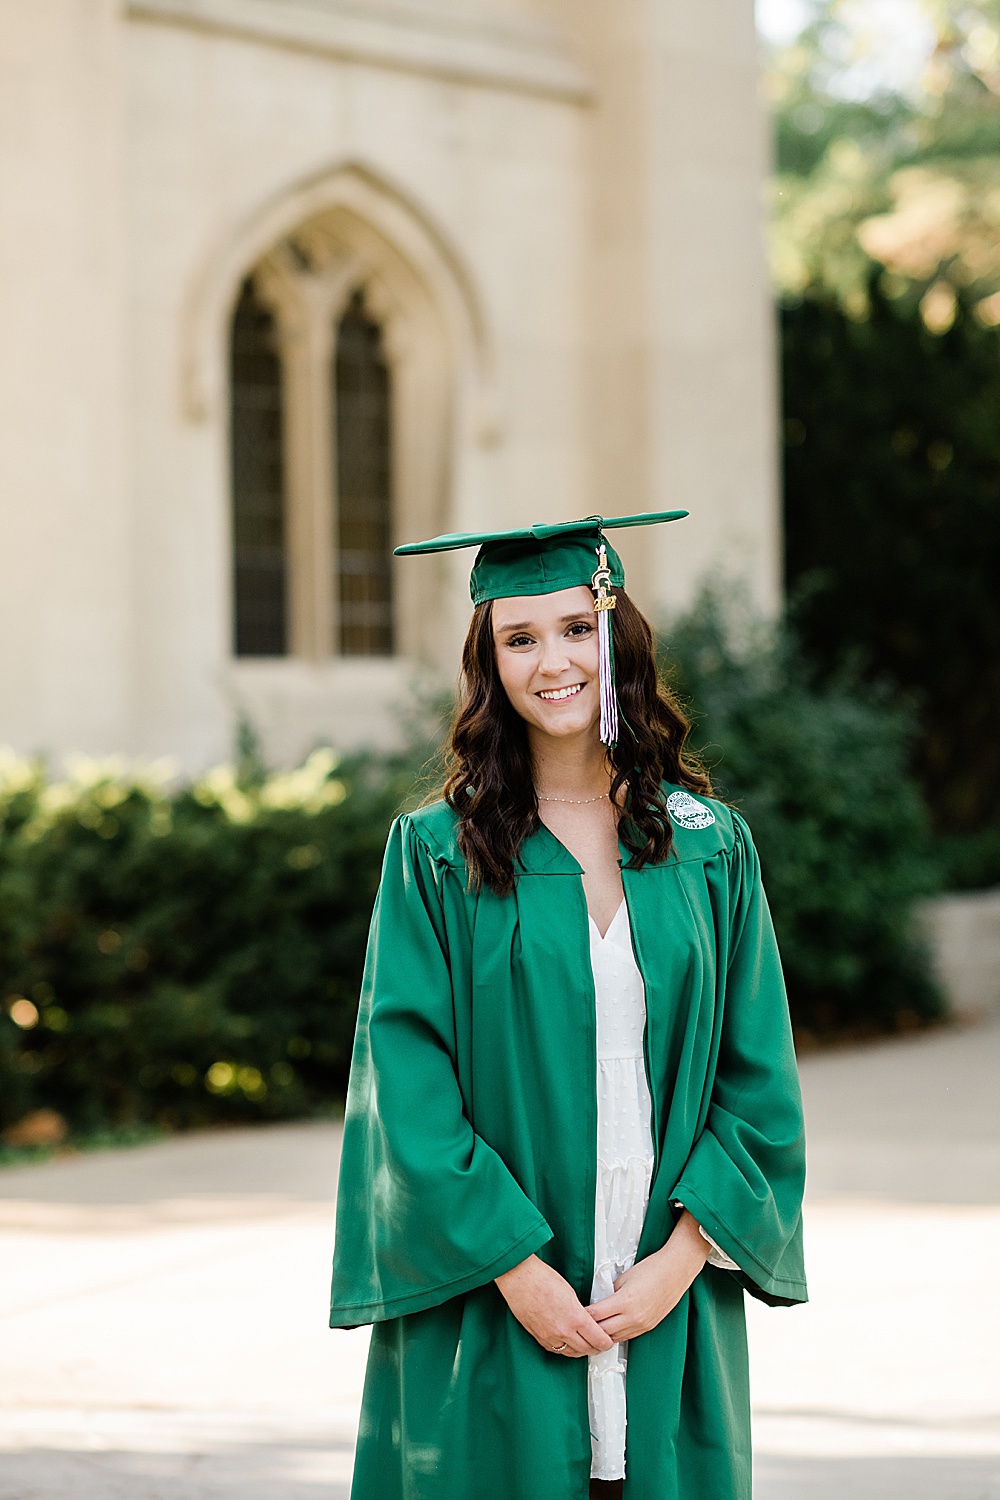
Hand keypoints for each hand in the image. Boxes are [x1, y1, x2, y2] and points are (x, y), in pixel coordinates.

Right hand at [496, 1254, 614, 1356]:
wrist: (519, 1278)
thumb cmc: (542, 1278)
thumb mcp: (570, 1292)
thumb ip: (580, 1310)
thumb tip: (586, 1319)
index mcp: (575, 1317)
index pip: (598, 1339)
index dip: (606, 1342)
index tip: (608, 1341)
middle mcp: (563, 1330)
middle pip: (586, 1349)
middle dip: (596, 1348)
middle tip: (600, 1344)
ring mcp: (549, 1336)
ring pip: (571, 1353)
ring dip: (581, 1350)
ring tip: (585, 1345)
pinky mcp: (538, 1337)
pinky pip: (556, 1350)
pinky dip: (565, 1349)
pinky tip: (567, 1343)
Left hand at [586, 1210, 710, 1342]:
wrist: (676, 1270)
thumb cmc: (652, 1269)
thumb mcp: (623, 1278)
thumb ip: (610, 1292)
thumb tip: (599, 1301)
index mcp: (625, 1302)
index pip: (595, 1316)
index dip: (582, 1316)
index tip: (574, 1314)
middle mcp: (633, 1317)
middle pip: (602, 1331)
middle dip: (589, 1329)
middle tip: (579, 1325)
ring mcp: (642, 1324)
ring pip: (614, 1338)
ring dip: (602, 1334)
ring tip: (591, 1330)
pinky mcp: (648, 1327)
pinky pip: (626, 1337)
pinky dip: (616, 1334)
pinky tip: (609, 1329)